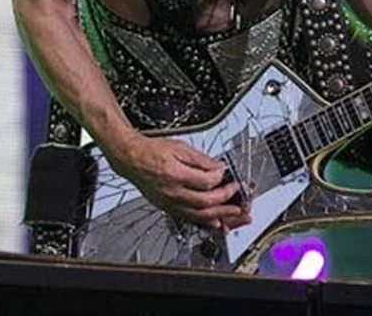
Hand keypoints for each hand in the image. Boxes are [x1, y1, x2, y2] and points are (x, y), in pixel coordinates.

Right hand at [108, 135, 250, 230]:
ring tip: (235, 216)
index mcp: (175, 175)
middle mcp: (173, 193)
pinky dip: (205, 222)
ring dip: (220, 217)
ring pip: (198, 216)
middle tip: (240, 201)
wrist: (131, 160)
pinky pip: (189, 219)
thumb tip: (218, 167)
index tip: (228, 175)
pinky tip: (217, 223)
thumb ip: (201, 159)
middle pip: (205, 204)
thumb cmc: (152, 152)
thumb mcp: (180, 147)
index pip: (206, 182)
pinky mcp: (168, 207)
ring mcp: (170, 203)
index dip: (221, 179)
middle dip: (226, 203)